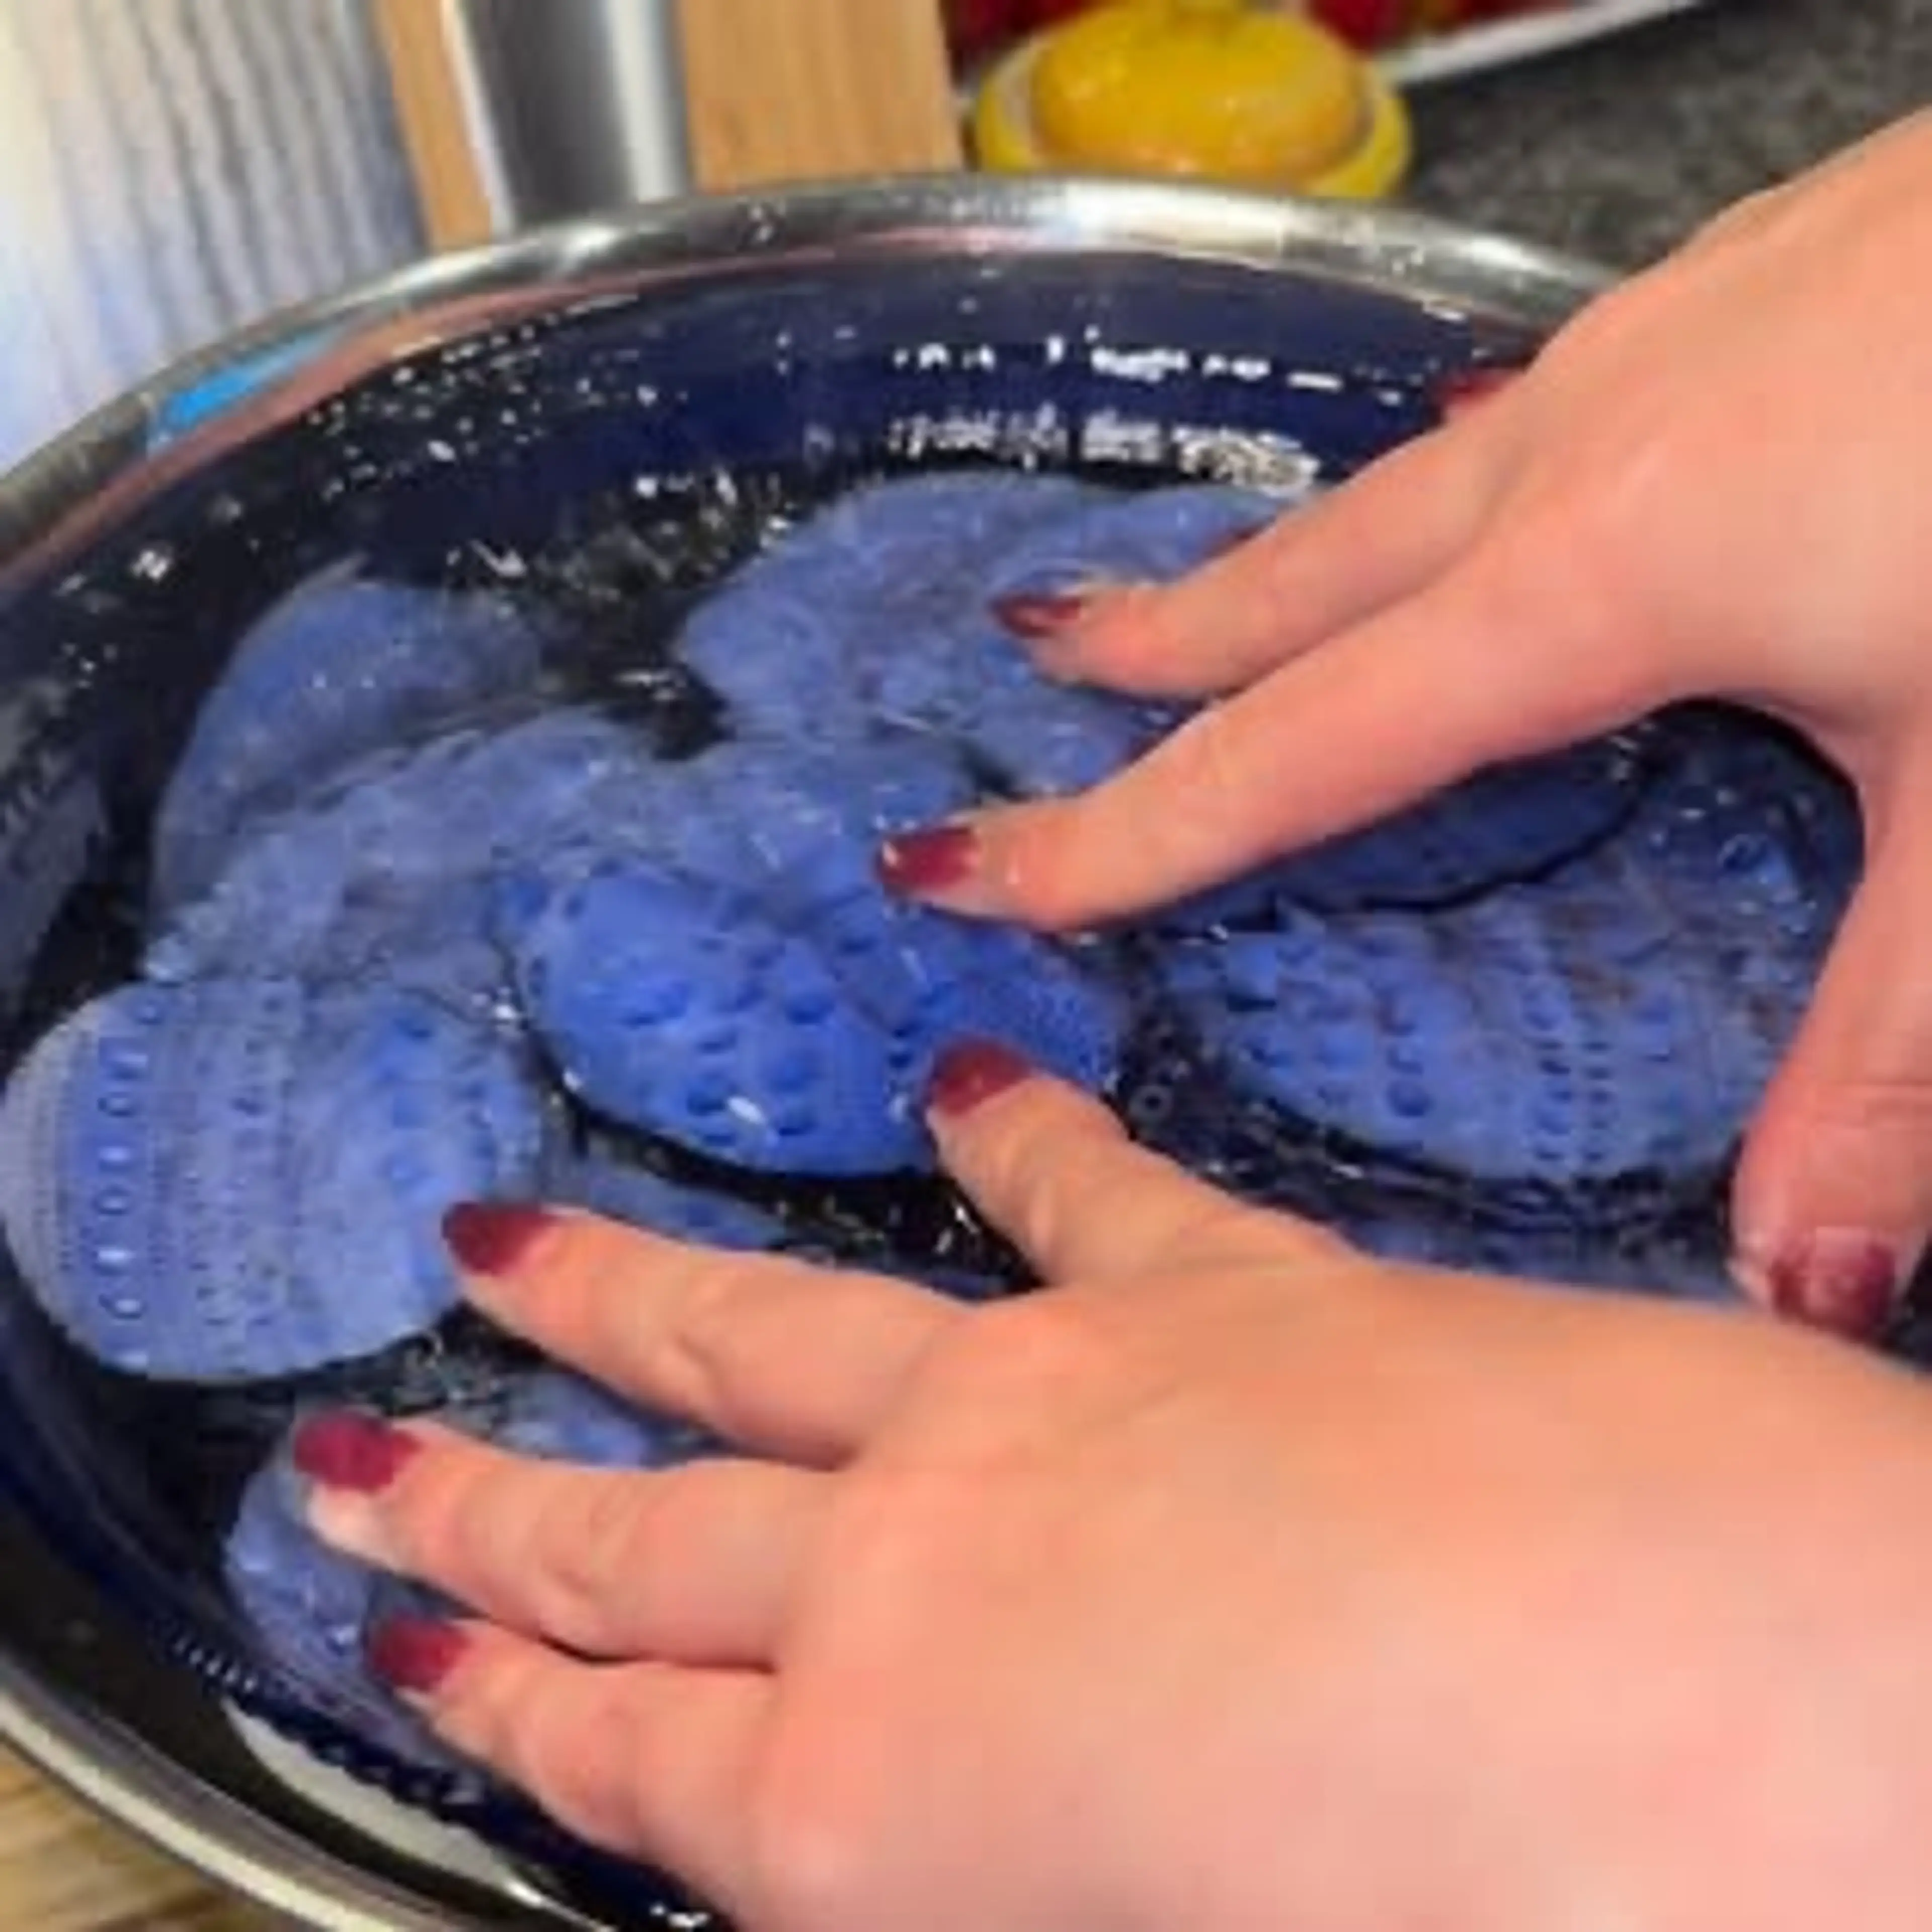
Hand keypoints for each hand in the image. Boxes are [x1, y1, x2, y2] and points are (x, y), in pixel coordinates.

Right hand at [302, 1047, 1931, 1930]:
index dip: (492, 1701)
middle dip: (476, 1510)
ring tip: (504, 1244)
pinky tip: (958, 1078)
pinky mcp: (1215, 1293)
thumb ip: (994, 1889)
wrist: (1707, 1687)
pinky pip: (1074, 1203)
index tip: (389, 1647)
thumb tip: (949, 1845)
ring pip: (772, 1341)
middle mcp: (913, 1577)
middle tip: (349, 1456)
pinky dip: (1013, 1144)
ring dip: (630, 1302)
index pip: (619, 1752)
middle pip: (633, 1541)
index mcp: (881, 1800)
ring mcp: (1048, 1406)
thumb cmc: (1478, 1902)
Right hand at [878, 112, 1931, 1328]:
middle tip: (1035, 671)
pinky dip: (1442, 480)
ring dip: (1281, 558)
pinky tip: (1485, 471)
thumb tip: (1799, 1288)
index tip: (969, 865)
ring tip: (1198, 601)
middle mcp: (1585, 441)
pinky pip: (1528, 403)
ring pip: (1398, 483)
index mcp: (1603, 571)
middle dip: (1155, 642)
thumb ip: (1891, 1046)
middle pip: (1306, 576)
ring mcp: (1657, 340)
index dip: (1123, 828)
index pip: (1301, 743)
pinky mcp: (1746, 287)